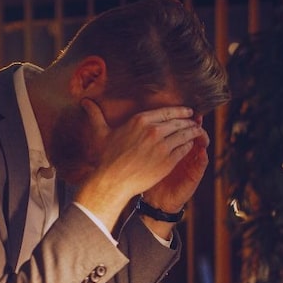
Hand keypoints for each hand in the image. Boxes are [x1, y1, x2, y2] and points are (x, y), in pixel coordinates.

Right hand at [74, 99, 206, 230]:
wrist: (113, 180)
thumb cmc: (107, 158)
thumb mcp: (101, 133)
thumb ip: (96, 115)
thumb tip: (84, 102)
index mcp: (141, 120)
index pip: (168, 111)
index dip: (181, 111)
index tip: (188, 111)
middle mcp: (154, 130)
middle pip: (179, 122)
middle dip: (190, 121)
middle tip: (196, 121)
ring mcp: (162, 146)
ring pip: (185, 135)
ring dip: (193, 132)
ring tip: (198, 132)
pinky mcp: (168, 161)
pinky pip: (184, 149)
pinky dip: (189, 146)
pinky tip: (191, 145)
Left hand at [141, 114, 209, 212]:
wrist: (157, 199)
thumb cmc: (150, 176)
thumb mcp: (148, 156)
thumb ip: (148, 142)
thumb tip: (142, 122)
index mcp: (174, 145)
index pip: (181, 128)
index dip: (183, 119)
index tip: (184, 111)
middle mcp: (185, 151)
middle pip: (194, 133)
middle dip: (194, 125)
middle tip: (195, 118)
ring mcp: (191, 162)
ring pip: (202, 145)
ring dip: (202, 138)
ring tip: (200, 132)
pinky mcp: (194, 175)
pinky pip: (201, 164)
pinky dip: (202, 158)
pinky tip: (201, 152)